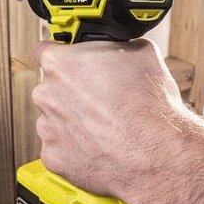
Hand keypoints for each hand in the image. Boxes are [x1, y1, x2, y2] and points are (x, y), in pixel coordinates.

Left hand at [32, 38, 182, 200]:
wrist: (157, 153)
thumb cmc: (149, 106)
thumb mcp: (140, 52)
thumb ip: (112, 46)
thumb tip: (112, 47)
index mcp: (60, 64)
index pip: (46, 50)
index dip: (65, 57)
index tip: (75, 64)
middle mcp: (46, 95)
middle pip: (51, 89)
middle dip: (71, 92)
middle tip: (100, 99)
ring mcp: (47, 129)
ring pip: (55, 120)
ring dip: (73, 121)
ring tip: (104, 127)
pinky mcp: (53, 158)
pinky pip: (60, 149)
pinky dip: (75, 149)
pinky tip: (100, 146)